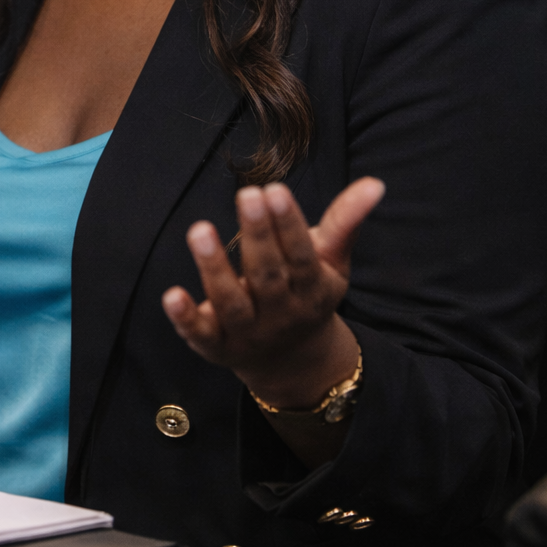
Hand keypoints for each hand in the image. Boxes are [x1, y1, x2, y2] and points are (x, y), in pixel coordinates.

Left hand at [162, 178, 384, 408]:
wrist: (293, 362)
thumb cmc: (308, 293)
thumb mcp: (331, 261)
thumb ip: (345, 222)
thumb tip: (374, 184)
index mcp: (312, 289)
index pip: (301, 256)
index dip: (289, 225)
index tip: (274, 190)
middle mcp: (281, 313)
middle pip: (267, 275)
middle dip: (258, 235)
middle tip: (246, 195)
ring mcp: (247, 333)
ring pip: (232, 302)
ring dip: (215, 268)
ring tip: (199, 230)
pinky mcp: (216, 346)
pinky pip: (200, 334)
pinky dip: (185, 318)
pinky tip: (171, 295)